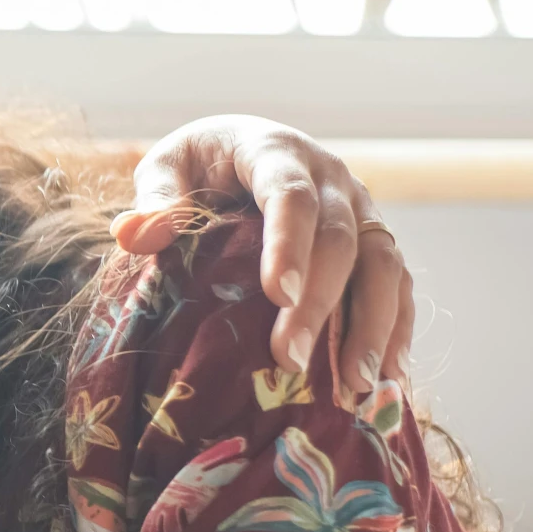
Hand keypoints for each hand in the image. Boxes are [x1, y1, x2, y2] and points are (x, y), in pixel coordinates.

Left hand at [112, 114, 412, 391]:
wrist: (241, 148)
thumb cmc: (198, 165)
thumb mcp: (165, 168)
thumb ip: (155, 198)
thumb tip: (134, 234)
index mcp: (275, 151)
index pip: (289, 195)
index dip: (289, 244)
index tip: (279, 295)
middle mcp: (331, 176)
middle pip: (339, 238)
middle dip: (320, 302)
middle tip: (293, 359)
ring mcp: (360, 208)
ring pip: (383, 263)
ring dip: (372, 325)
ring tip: (354, 383)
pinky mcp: (374, 239)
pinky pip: (397, 282)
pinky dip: (397, 327)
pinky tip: (387, 376)